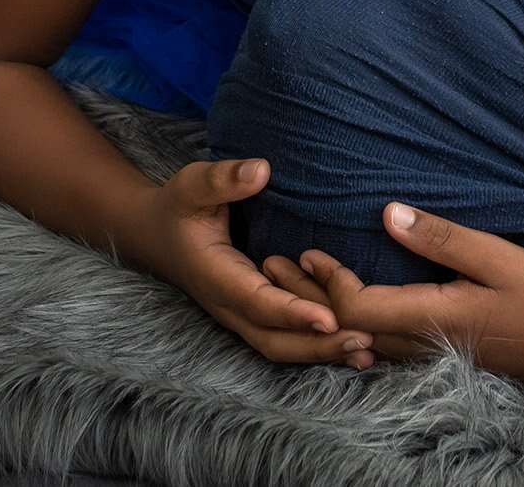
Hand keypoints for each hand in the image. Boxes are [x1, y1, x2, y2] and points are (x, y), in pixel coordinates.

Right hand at [141, 158, 374, 366]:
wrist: (155, 236)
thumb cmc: (179, 206)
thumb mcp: (192, 185)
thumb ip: (223, 179)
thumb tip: (261, 170)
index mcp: (216, 276)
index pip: (258, 302)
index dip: (293, 313)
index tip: (331, 317)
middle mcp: (228, 305)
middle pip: (274, 340)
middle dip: (318, 345)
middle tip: (366, 340)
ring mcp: (240, 315)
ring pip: (280, 347)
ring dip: (322, 352)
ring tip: (368, 353)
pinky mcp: (252, 315)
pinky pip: (284, 340)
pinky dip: (316, 347)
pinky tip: (352, 350)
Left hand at [262, 203, 523, 387]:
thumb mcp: (499, 257)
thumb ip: (442, 238)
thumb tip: (387, 213)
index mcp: (429, 318)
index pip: (355, 307)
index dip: (324, 281)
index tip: (305, 250)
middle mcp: (422, 344)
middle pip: (348, 328)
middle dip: (307, 298)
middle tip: (272, 266)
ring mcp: (432, 354)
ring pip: (363, 340)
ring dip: (326, 311)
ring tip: (298, 285)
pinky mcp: (443, 353)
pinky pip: (384, 345)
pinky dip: (355, 325)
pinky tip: (350, 313)